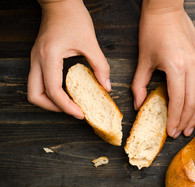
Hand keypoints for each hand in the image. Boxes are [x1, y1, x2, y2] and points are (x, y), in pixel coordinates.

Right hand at [27, 0, 109, 118]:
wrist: (60, 2)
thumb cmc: (73, 17)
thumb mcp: (90, 42)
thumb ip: (100, 66)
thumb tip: (106, 87)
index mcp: (49, 57)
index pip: (53, 91)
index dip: (66, 107)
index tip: (80, 114)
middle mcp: (37, 60)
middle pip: (35, 95)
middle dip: (53, 108)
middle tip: (72, 110)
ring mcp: (35, 59)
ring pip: (34, 89)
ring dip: (49, 100)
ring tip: (69, 103)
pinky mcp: (39, 57)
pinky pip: (39, 81)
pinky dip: (50, 91)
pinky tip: (66, 90)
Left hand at [132, 1, 194, 137]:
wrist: (167, 8)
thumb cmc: (152, 30)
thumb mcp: (143, 59)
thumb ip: (139, 85)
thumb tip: (138, 105)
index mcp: (176, 66)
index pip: (178, 101)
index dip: (175, 119)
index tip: (170, 131)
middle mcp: (191, 66)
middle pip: (193, 102)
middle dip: (187, 121)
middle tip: (180, 134)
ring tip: (189, 127)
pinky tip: (193, 108)